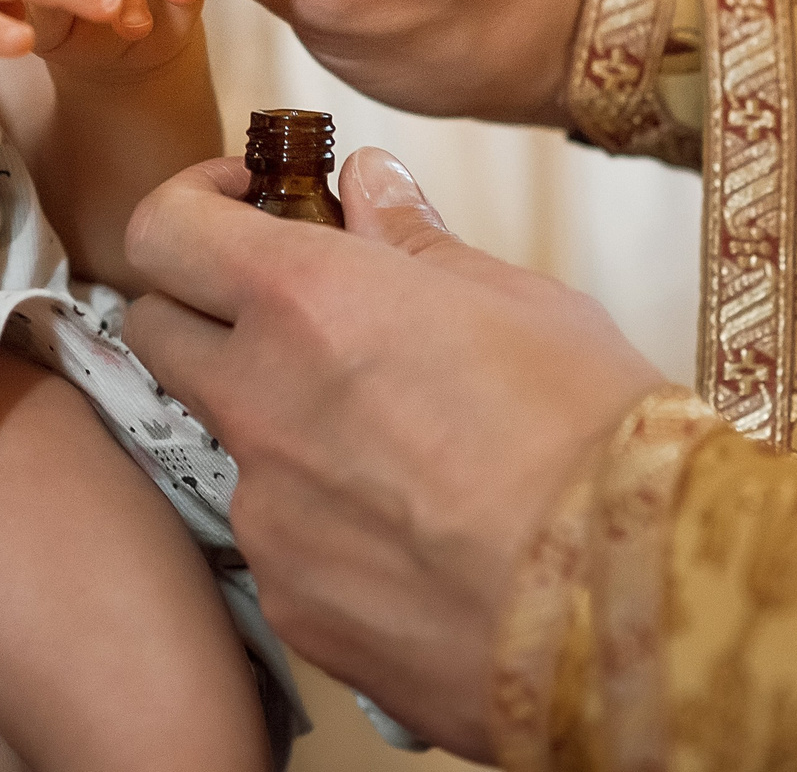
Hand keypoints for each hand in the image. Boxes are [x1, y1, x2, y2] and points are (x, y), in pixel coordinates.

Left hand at [121, 148, 667, 759]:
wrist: (637, 608)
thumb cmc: (597, 437)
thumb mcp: (519, 302)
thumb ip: (415, 244)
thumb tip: (369, 189)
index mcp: (308, 302)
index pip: (164, 231)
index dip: (189, 206)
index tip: (241, 206)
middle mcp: (260, 402)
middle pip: (158, 332)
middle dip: (206, 309)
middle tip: (293, 313)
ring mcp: (266, 513)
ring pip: (235, 444)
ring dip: (287, 426)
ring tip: (403, 448)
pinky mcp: (293, 603)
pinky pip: (283, 542)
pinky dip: (328, 526)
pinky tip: (418, 535)